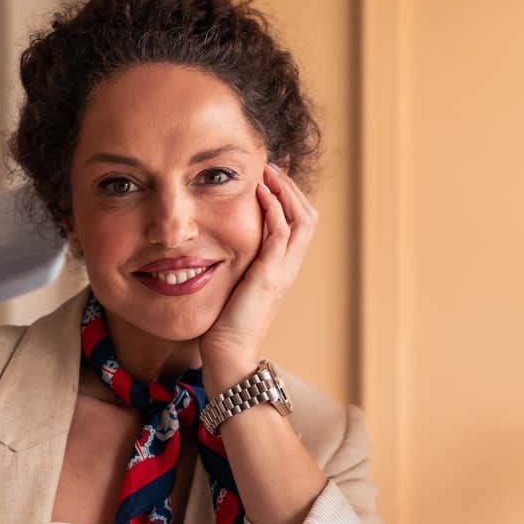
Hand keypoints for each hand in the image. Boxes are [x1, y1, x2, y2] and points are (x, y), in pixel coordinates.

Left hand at [199, 160, 317, 384]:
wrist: (229, 357)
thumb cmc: (224, 328)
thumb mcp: (232, 287)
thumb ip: (234, 266)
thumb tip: (215, 248)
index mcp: (281, 269)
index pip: (298, 223)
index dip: (289, 197)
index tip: (270, 175)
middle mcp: (288, 268)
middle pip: (307, 215)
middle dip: (291, 187)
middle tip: (272, 165)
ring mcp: (283, 271)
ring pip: (301, 218)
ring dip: (285, 190)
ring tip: (268, 170)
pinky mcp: (270, 276)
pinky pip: (282, 232)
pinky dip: (274, 208)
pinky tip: (258, 192)